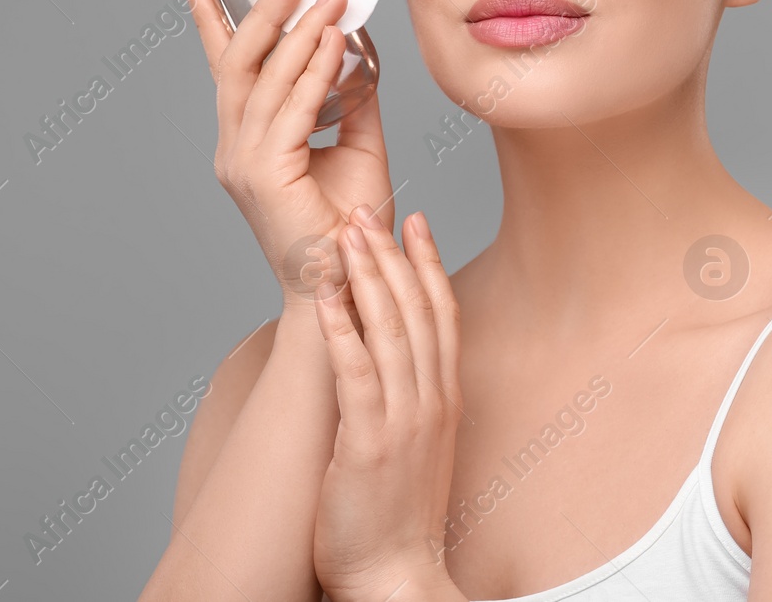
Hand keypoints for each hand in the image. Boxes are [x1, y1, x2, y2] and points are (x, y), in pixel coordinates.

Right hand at [180, 0, 394, 311]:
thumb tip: (361, 55)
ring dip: (298, 31)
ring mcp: (243, 163)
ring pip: (264, 80)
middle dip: (263, 13)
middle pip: (237, 64)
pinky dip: (314, 70)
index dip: (210, 25)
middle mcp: (234, 150)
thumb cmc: (350, 226)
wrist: (347, 285)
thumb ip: (351, 101)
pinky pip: (292, 109)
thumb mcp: (355, 147)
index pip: (225, 72)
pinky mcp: (264, 175)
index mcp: (245, 143)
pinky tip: (335, 42)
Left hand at [312, 208, 465, 601]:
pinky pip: (356, 371)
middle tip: (370, 207)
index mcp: (445, 397)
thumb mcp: (416, 444)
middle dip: (392, 252)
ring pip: (390, 328)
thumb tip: (389, 357)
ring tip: (348, 230)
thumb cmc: (397, 515)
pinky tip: (327, 295)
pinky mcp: (368, 442)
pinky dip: (342, 326)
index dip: (428, 261)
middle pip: (417, 308)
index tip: (415, 218)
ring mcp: (403, 419)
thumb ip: (408, 396)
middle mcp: (431, 400)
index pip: (443, 312)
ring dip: (367, 274)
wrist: (397, 574)